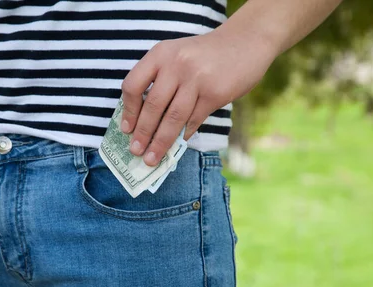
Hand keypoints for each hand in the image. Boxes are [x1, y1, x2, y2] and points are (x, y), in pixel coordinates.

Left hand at [121, 31, 274, 165]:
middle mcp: (176, 64)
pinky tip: (178, 143)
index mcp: (160, 54)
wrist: (246, 41)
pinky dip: (184, 134)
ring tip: (152, 158)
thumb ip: (159, 80)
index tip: (126, 129)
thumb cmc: (204, 55)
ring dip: (160, 142)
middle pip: (153, 106)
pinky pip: (194, 120)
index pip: (133, 85)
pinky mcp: (215, 93)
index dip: (129, 110)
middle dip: (143, 133)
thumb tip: (142, 121)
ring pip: (173, 118)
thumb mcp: (176, 56)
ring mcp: (197, 79)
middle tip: (136, 151)